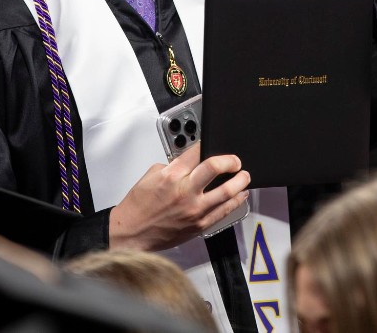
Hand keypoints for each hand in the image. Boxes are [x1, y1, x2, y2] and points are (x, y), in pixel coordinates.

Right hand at [108, 145, 250, 250]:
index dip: (208, 144)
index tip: (213, 143)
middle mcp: (185, 192)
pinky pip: (223, 212)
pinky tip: (240, 196)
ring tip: (244, 176)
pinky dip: (235, 202)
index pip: (197, 152)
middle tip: (236, 161)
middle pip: (215, 169)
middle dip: (231, 161)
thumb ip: (173, 166)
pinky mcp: (200, 225)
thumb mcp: (151, 175)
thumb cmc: (139, 206)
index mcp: (171, 176)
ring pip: (226, 193)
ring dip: (239, 182)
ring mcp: (194, 210)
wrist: (132, 232)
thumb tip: (189, 163)